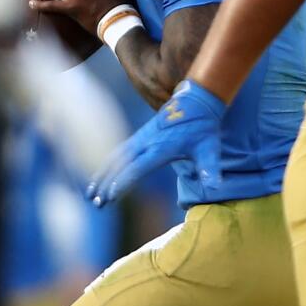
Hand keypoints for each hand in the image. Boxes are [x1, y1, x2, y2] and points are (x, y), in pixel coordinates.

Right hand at [86, 80, 225, 206]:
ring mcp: (140, 138)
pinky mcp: (138, 137)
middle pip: (120, 164)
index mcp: (161, 147)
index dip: (123, 181)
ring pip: (114, 158)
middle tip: (96, 202)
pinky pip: (117, 152)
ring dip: (100, 175)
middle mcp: (146, 142)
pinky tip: (97, 177)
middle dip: (106, 183)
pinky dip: (105, 165)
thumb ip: (210, 168)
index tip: (111, 195)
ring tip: (89, 193)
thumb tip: (215, 185)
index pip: (138, 167)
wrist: (196, 102)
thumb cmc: (204, 128)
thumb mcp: (210, 148)